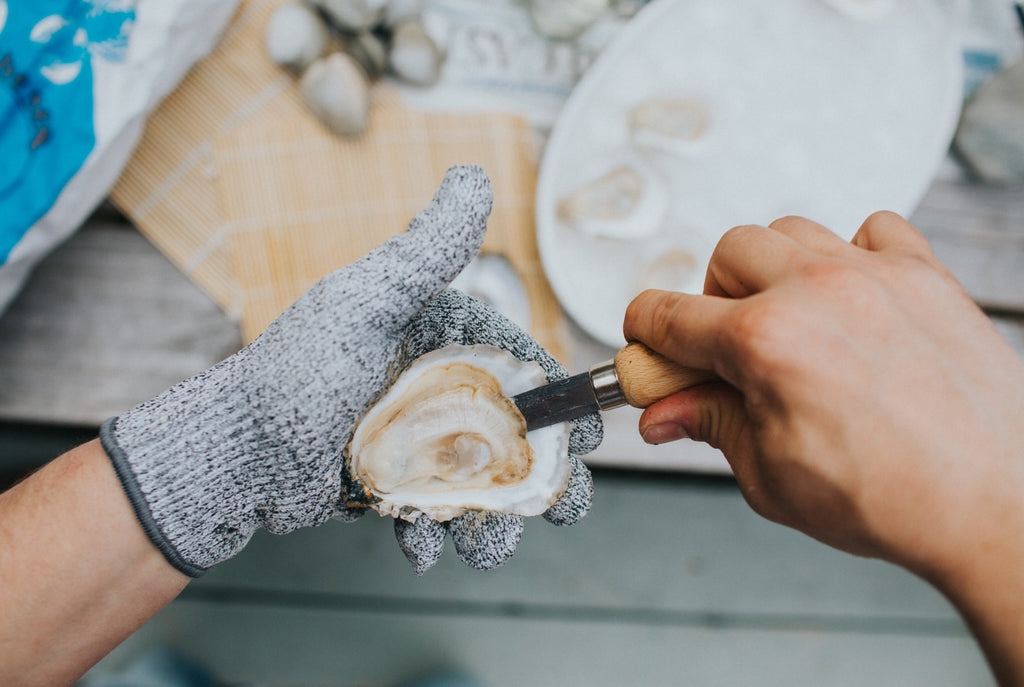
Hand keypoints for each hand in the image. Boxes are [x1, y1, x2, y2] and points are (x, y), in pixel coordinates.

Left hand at [101, 165, 599, 576]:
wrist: (231, 453)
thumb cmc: (297, 371)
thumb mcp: (367, 304)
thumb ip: (427, 250)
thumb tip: (474, 173)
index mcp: (440, 339)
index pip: (521, 366)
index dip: (559, 403)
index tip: (584, 438)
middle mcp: (434, 387)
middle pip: (513, 434)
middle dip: (540, 478)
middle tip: (562, 511)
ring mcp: (414, 441)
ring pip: (478, 484)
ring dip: (491, 522)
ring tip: (483, 551)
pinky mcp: (391, 485)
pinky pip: (431, 513)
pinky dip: (432, 534)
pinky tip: (417, 547)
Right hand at [623, 212, 1023, 578]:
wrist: (996, 507)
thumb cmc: (892, 502)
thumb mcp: (769, 476)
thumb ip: (710, 425)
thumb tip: (664, 412)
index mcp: (765, 343)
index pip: (668, 315)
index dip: (644, 332)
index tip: (647, 343)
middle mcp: (816, 293)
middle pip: (726, 253)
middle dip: (713, 297)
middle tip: (730, 345)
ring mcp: (875, 276)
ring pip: (790, 231)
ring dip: (774, 270)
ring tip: (791, 320)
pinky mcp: (926, 276)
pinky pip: (873, 227)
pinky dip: (850, 253)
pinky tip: (852, 300)